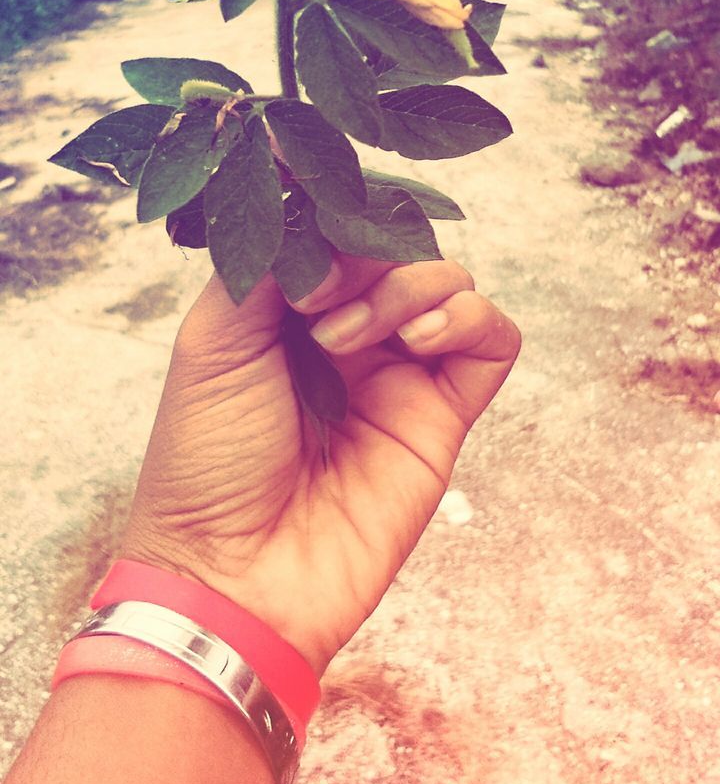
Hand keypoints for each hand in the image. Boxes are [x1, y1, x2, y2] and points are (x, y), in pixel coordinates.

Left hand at [121, 255, 519, 674]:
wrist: (233, 574)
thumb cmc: (206, 461)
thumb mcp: (214, 340)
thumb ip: (269, 261)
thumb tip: (320, 208)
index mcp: (294, 312)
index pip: (346, 234)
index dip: (339, 224)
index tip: (308, 251)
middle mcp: (354, 335)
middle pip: (403, 249)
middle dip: (370, 255)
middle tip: (319, 300)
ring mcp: (402, 375)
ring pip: (451, 283)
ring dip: (410, 287)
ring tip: (350, 337)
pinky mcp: (444, 417)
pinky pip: (495, 341)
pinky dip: (471, 318)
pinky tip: (420, 339)